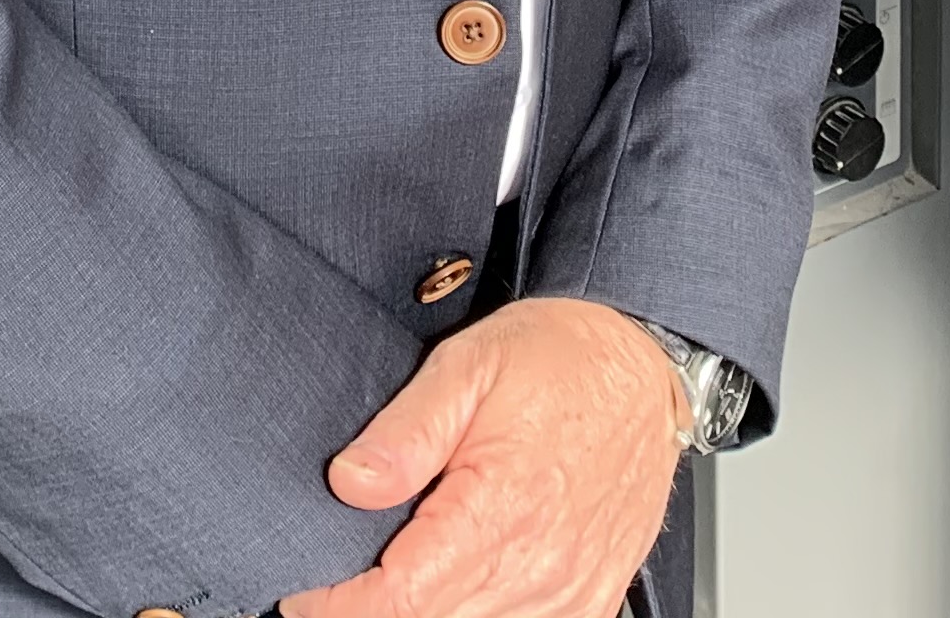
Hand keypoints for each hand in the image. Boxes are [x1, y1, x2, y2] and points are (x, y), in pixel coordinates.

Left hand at [279, 296, 690, 617]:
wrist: (643, 359)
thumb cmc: (561, 357)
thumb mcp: (468, 365)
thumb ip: (406, 432)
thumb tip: (350, 483)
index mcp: (501, 510)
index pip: (401, 601)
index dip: (341, 609)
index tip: (306, 598)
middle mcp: (541, 565)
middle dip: (378, 614)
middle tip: (346, 586)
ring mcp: (572, 591)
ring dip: (431, 617)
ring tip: (399, 583)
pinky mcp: (593, 598)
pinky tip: (464, 595)